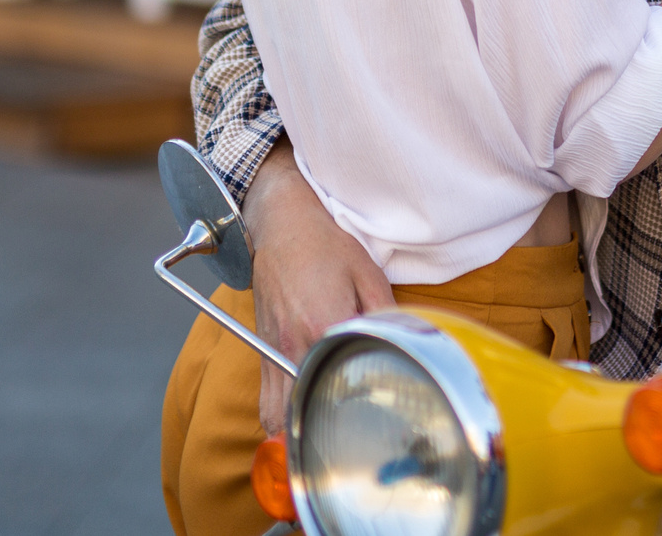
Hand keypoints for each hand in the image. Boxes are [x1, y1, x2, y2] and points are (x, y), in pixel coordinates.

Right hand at [244, 143, 391, 435]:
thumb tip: (402, 344)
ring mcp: (270, 351)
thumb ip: (385, 314)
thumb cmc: (326, 246)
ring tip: (320, 433)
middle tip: (348, 436)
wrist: (282, 226)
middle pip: (299, 412)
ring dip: (294, 433)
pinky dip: (279, 418)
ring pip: (274, 417)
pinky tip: (300, 415)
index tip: (377, 415)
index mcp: (323, 325)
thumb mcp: (368, 273)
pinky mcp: (259, 351)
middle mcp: (291, 346)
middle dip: (321, 432)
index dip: (360, 404)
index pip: (340, 381)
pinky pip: (264, 402)